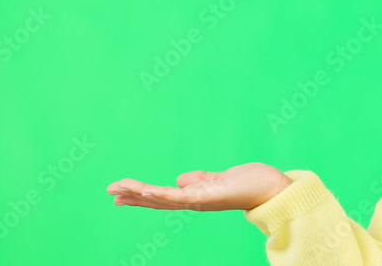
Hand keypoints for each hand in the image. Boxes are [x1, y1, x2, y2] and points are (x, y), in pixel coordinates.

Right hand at [107, 162, 293, 211]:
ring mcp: (199, 201)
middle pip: (157, 200)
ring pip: (162, 198)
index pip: (163, 196)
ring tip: (117, 188)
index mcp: (196, 196)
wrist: (271, 189)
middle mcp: (194, 202)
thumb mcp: (219, 178)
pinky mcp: (206, 197)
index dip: (142, 195)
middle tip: (110, 192)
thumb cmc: (250, 183)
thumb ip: (200, 180)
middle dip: (133, 197)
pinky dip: (158, 193)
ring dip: (138, 193)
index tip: (121, 192)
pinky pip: (177, 196)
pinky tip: (142, 189)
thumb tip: (180, 179)